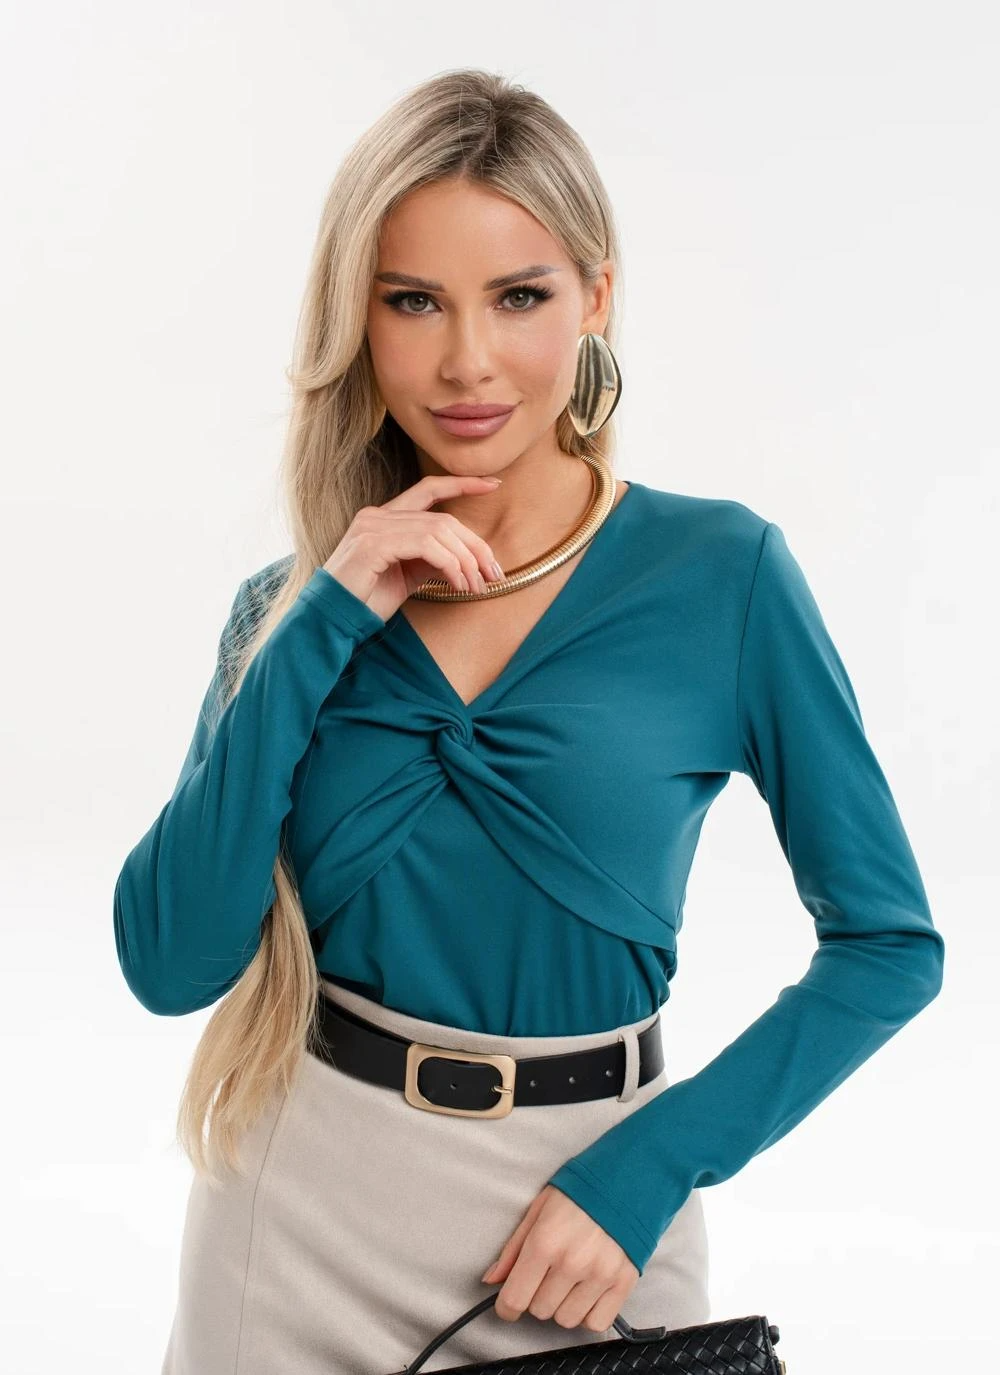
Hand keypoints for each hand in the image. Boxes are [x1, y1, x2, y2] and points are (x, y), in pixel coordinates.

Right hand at [322, 473, 506, 622]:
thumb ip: (432, 560)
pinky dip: (449, 565)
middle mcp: (376, 515)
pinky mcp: (372, 544)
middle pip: (443, 518)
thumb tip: (466, 557)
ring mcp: (372, 527)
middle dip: (475, 546)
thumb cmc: (367, 599)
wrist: (334, 619)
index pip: (428, 488)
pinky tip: (457, 585)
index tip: (493, 484)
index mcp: (384, 518)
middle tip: (494, 573)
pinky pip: (425, 546)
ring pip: (438, 531)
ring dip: (465, 561)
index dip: (462, 484)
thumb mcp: (408, 576)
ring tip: (476, 586)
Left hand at [480, 1184, 639, 1333]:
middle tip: (547, 1275)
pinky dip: (588, 1314)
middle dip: (537, 1296)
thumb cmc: (578, 1193)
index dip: (507, 1307)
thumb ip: (513, 1248)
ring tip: (569, 1280)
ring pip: (566, 1320)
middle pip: (539, 1311)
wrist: (626, 1180)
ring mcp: (599, 1275)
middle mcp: (572, 1262)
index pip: (515, 1299)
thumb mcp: (538, 1209)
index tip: (510, 1303)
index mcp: (545, 1241)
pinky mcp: (623, 1282)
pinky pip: (596, 1323)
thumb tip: (491, 1280)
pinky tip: (587, 1292)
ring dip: (562, 1306)